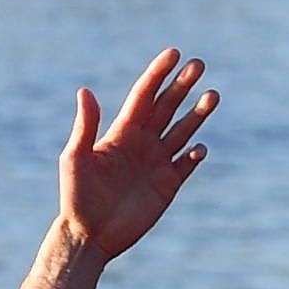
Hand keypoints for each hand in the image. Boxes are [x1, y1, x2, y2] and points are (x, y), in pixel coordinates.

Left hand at [54, 48, 215, 265]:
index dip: (158, 73)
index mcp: (121, 132)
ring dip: (197, 114)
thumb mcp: (76, 159)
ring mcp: (156, 163)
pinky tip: (198, 148)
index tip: (173, 53)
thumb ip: (86, 126)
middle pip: (167, 107)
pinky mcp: (167, 185)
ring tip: (212, 95)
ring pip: (182, 131)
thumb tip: (85, 91)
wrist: (89, 235)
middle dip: (182, 85)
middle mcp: (142, 142)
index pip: (144, 95)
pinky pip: (186, 164)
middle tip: (199, 65)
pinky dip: (195, 154)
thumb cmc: (76, 196)